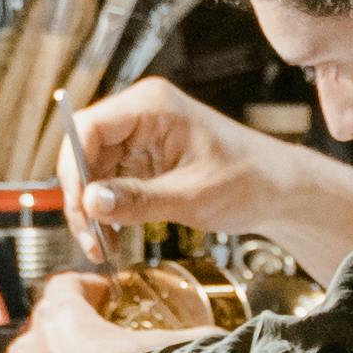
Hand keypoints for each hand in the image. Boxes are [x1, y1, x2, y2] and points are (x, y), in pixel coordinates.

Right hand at [65, 76, 277, 248]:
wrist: (277, 189)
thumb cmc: (247, 180)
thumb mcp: (192, 195)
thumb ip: (138, 199)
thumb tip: (90, 202)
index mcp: (152, 106)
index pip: (88, 127)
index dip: (74, 168)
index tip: (80, 208)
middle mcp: (140, 115)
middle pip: (83, 151)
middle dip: (81, 198)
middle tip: (90, 240)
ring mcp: (140, 138)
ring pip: (92, 172)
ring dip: (92, 210)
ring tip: (103, 246)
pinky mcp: (142, 160)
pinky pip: (108, 184)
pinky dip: (107, 212)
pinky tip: (114, 237)